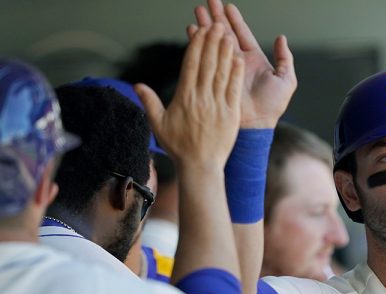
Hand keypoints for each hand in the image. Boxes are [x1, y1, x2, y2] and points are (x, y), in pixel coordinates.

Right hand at [137, 25, 242, 170]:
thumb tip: (137, 84)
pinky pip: (233, 89)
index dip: (196, 46)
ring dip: (224, 52)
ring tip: (227, 35)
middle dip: (212, 43)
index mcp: (184, 98)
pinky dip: (235, 73)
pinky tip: (238, 59)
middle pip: (207, 65)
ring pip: (221, 73)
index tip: (199, 32)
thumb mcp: (159, 124)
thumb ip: (149, 102)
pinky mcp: (231, 114)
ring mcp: (217, 106)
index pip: (191, 66)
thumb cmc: (179, 147)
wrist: (200, 166)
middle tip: (216, 24)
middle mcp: (201, 99)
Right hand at [191, 0, 296, 128]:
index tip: (227, 6)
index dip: (235, 20)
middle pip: (225, 34)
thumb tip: (281, 38)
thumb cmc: (272, 106)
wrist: (255, 126)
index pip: (242, 34)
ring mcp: (225, 68)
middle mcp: (238, 62)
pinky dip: (197, 44)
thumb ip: (285, 58)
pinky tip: (192, 31)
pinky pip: (205, 57)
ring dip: (205, 26)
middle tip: (208, 1)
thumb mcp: (286, 80)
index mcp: (254, 60)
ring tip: (197, 11)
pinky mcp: (214, 76)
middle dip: (216, 17)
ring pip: (213, 42)